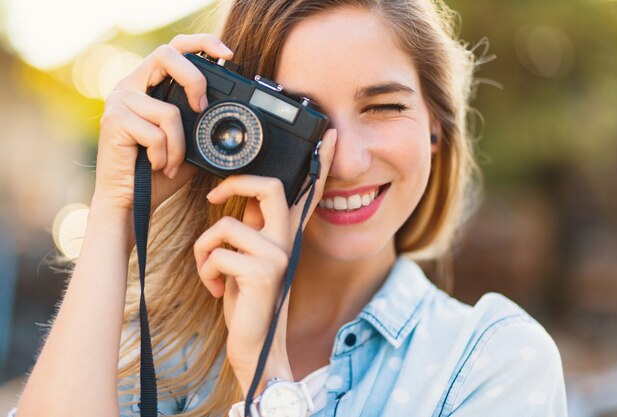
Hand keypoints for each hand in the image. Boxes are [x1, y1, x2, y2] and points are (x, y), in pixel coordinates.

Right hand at [93, 34, 233, 212]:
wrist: (130, 202)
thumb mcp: (188, 143)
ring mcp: (119, 101)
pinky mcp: (115, 120)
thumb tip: (230, 113)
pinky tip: (155, 166)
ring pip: (170, 111)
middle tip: (202, 107)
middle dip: (194, 79)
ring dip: (179, 146)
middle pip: (167, 55)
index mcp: (148, 85)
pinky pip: (157, 133)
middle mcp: (130, 86)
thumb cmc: (158, 173)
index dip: (201, 43)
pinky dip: (165, 156)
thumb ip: (200, 122)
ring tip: (170, 163)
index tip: (228, 53)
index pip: (174, 48)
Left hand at [193, 129, 336, 394]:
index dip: (320, 163)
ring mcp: (278, 256)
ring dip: (205, 249)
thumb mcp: (250, 257)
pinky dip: (205, 270)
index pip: (307, 192)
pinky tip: (217, 288)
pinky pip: (217, 252)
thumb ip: (252, 226)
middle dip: (235, 185)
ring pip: (227, 225)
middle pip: (271, 188)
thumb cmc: (248, 297)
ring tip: (211, 270)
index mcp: (286, 234)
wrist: (254, 342)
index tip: (329, 135)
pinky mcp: (262, 273)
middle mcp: (287, 241)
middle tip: (215, 196)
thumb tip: (241, 200)